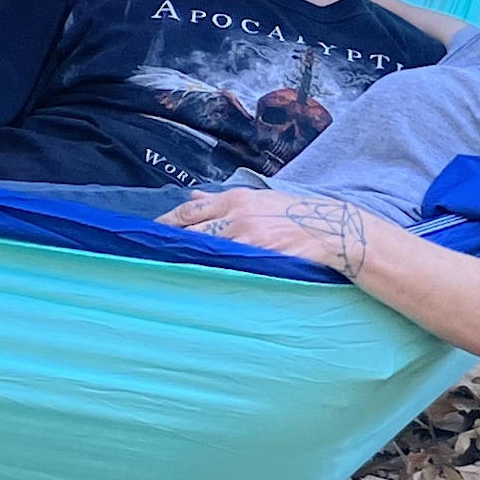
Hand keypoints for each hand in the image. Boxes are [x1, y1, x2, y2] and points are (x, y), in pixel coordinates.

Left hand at [162, 186, 373, 273]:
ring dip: (186, 261)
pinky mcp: (260, 258)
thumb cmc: (293, 214)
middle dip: (169, 244)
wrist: (330, 230)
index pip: (189, 211)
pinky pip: (228, 268)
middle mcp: (237, 215)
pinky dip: (212, 273)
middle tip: (148, 255)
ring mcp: (248, 238)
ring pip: (205, 252)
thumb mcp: (258, 198)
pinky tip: (196, 283)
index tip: (151, 233)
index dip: (167, 223)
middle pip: (191, 231)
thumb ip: (222, 201)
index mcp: (236, 198)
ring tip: (166, 272)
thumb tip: (193, 197)